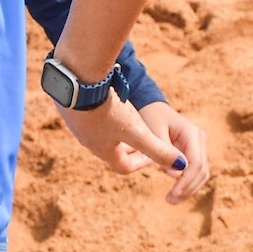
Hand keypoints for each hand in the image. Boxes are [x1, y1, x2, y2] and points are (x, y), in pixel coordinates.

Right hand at [54, 88, 209, 204]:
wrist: (76, 84)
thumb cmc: (107, 111)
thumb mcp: (137, 131)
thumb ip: (159, 149)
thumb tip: (181, 166)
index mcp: (103, 150)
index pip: (123, 166)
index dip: (141, 164)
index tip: (152, 155)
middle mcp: (87, 140)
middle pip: (110, 149)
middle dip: (128, 145)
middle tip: (141, 136)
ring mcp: (77, 123)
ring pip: (98, 131)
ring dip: (114, 127)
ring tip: (126, 116)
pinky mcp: (71, 107)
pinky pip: (88, 114)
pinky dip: (100, 111)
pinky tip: (106, 98)